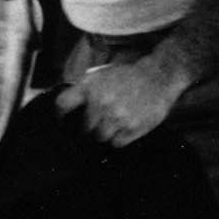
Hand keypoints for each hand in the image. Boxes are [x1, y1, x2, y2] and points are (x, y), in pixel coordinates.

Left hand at [53, 55, 187, 147]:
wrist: (158, 76)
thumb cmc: (127, 77)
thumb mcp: (100, 75)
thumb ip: (81, 91)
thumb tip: (64, 109)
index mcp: (90, 88)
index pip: (62, 105)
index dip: (59, 115)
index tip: (62, 121)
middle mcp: (101, 103)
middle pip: (83, 128)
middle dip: (89, 125)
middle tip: (98, 121)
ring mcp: (117, 117)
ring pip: (99, 137)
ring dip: (104, 133)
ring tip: (113, 123)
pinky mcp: (133, 128)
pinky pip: (116, 143)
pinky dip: (118, 138)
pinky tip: (124, 128)